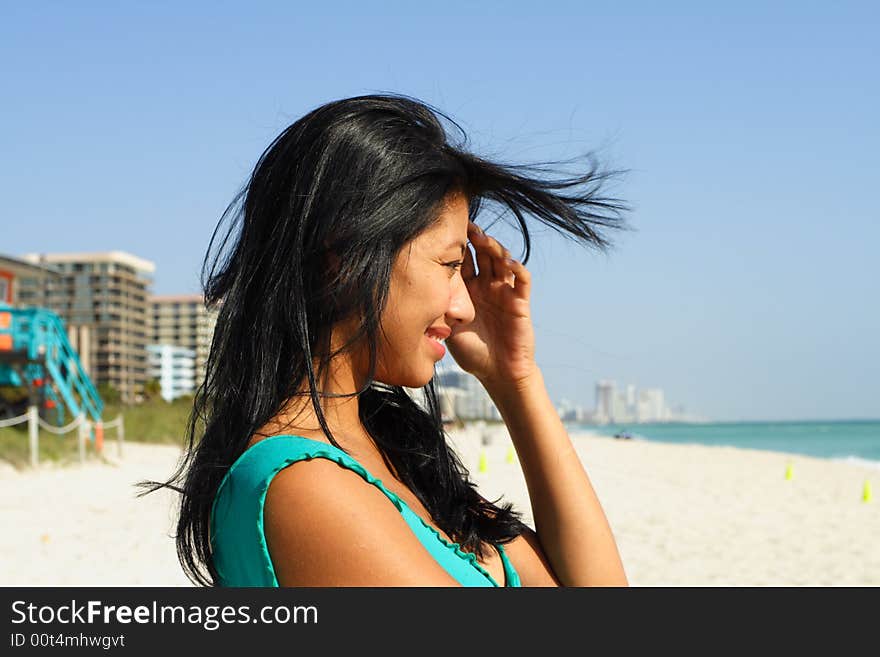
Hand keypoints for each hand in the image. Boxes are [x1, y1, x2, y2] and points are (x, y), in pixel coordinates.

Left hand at [445, 221, 537, 389]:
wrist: (498, 374)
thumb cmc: (472, 352)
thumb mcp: (449, 328)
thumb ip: (440, 310)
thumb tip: (420, 293)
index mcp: (468, 289)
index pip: (463, 260)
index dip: (457, 245)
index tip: (445, 230)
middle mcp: (487, 285)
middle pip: (483, 253)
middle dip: (476, 238)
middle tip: (466, 225)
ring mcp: (504, 291)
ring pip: (502, 260)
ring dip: (494, 247)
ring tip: (483, 239)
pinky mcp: (520, 302)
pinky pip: (522, 280)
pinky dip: (517, 268)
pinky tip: (508, 262)